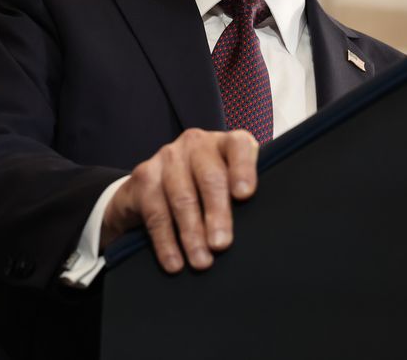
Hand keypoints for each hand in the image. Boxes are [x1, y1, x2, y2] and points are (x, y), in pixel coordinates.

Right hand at [101, 128, 259, 272]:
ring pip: (182, 198)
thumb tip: (262, 229)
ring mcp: (167, 157)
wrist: (154, 183)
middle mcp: (196, 143)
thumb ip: (243, 195)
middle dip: (217, 214)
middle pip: (210, 177)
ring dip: (192, 234)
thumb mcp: (228, 183)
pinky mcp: (144, 177)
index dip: (243, 168)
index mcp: (224, 143)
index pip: (238, 146)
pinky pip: (156, 214)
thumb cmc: (205, 187)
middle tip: (222, 244)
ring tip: (202, 261)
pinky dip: (166, 242)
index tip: (245, 195)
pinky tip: (175, 262)